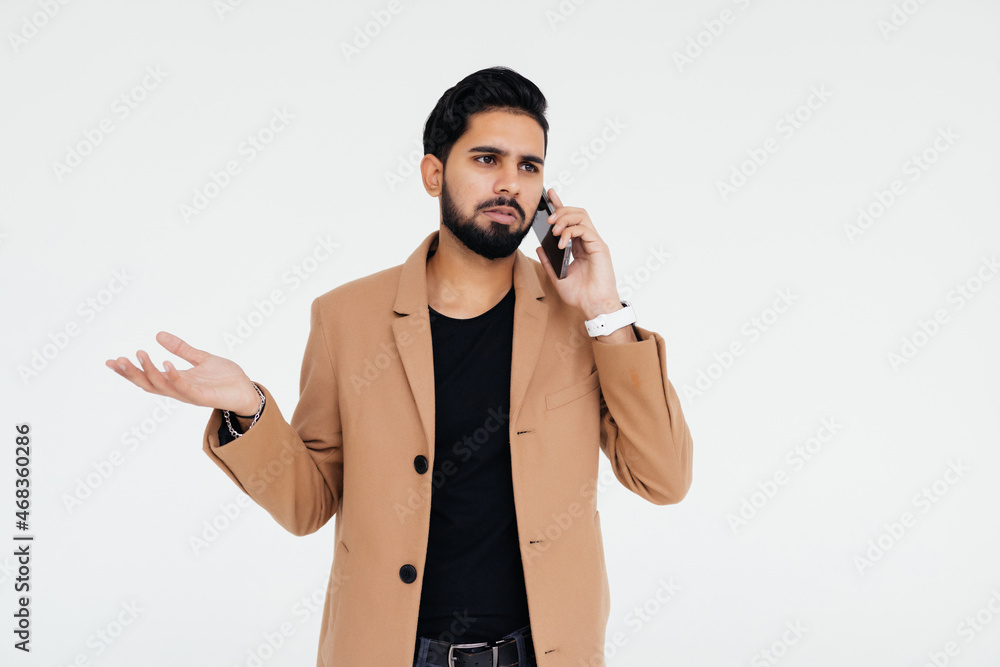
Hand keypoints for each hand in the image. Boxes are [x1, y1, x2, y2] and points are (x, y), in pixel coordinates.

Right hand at [106, 331, 259, 413]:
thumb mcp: (200, 358)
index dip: (128, 371)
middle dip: (132, 373)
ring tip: (141, 354)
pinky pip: (184, 388)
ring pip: (162, 386)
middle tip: (118, 359)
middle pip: (148, 384)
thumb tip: (159, 335)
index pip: (146, 377)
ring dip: (149, 371)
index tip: (110, 361)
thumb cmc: (224, 378)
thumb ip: (181, 349)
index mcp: (175, 380)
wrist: (246, 390)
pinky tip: (167, 364)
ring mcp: (189, 394)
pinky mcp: (202, 396)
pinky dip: (174, 377)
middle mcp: (178, 389)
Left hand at [534, 188, 623, 318]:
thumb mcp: (557, 276)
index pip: (570, 220)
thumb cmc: (580, 294)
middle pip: (576, 213)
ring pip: (581, 216)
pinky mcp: (599, 247)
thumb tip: (539, 247)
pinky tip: (561, 242)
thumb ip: (549, 261)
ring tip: (554, 230)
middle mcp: (588, 241)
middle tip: (548, 221)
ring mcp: (594, 243)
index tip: (550, 194)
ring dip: (565, 219)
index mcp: (578, 246)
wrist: (593, 306)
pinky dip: (570, 232)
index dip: (560, 205)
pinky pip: (585, 229)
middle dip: (560, 211)